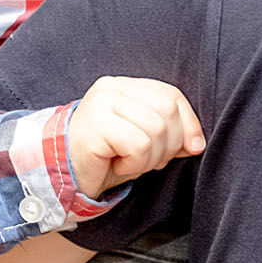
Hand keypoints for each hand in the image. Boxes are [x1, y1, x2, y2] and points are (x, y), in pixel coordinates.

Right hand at [67, 76, 204, 195]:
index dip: (189, 123)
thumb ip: (171, 136)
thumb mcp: (144, 143)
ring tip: (130, 163)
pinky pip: (139, 145)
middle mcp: (112, 88)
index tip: (192, 147)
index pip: (171, 95)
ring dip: (150, 158)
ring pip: (156, 129)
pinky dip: (135, 164)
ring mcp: (101, 103)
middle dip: (170, 145)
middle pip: (167, 110)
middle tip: (149, 161)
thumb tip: (197, 143)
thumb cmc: (105, 159)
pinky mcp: (96, 124)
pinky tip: (118, 166)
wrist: (64, 176)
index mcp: (125, 86)